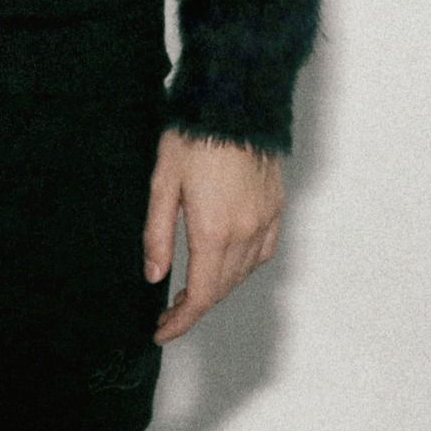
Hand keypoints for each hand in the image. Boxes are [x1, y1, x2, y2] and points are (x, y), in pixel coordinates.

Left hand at [143, 128, 284, 342]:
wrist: (235, 100)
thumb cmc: (194, 134)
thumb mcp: (163, 181)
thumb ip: (157, 233)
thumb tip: (154, 276)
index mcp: (214, 230)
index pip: (200, 294)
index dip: (181, 320)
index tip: (162, 330)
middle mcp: (245, 232)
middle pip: (221, 288)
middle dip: (195, 305)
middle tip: (169, 309)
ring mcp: (265, 220)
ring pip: (243, 273)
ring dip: (218, 286)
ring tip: (193, 285)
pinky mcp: (275, 206)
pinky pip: (263, 251)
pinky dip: (244, 266)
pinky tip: (228, 260)